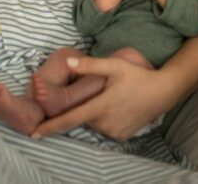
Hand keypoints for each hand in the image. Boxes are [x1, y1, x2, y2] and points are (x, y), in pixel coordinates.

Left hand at [31, 55, 173, 140]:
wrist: (163, 91)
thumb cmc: (137, 75)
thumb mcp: (114, 65)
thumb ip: (89, 66)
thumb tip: (66, 62)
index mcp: (99, 106)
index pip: (69, 119)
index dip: (50, 126)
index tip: (34, 133)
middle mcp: (105, 123)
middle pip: (83, 118)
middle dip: (84, 107)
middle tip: (100, 93)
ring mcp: (114, 132)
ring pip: (94, 123)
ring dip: (95, 113)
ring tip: (112, 98)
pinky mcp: (121, 136)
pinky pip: (105, 128)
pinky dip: (105, 119)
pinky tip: (117, 107)